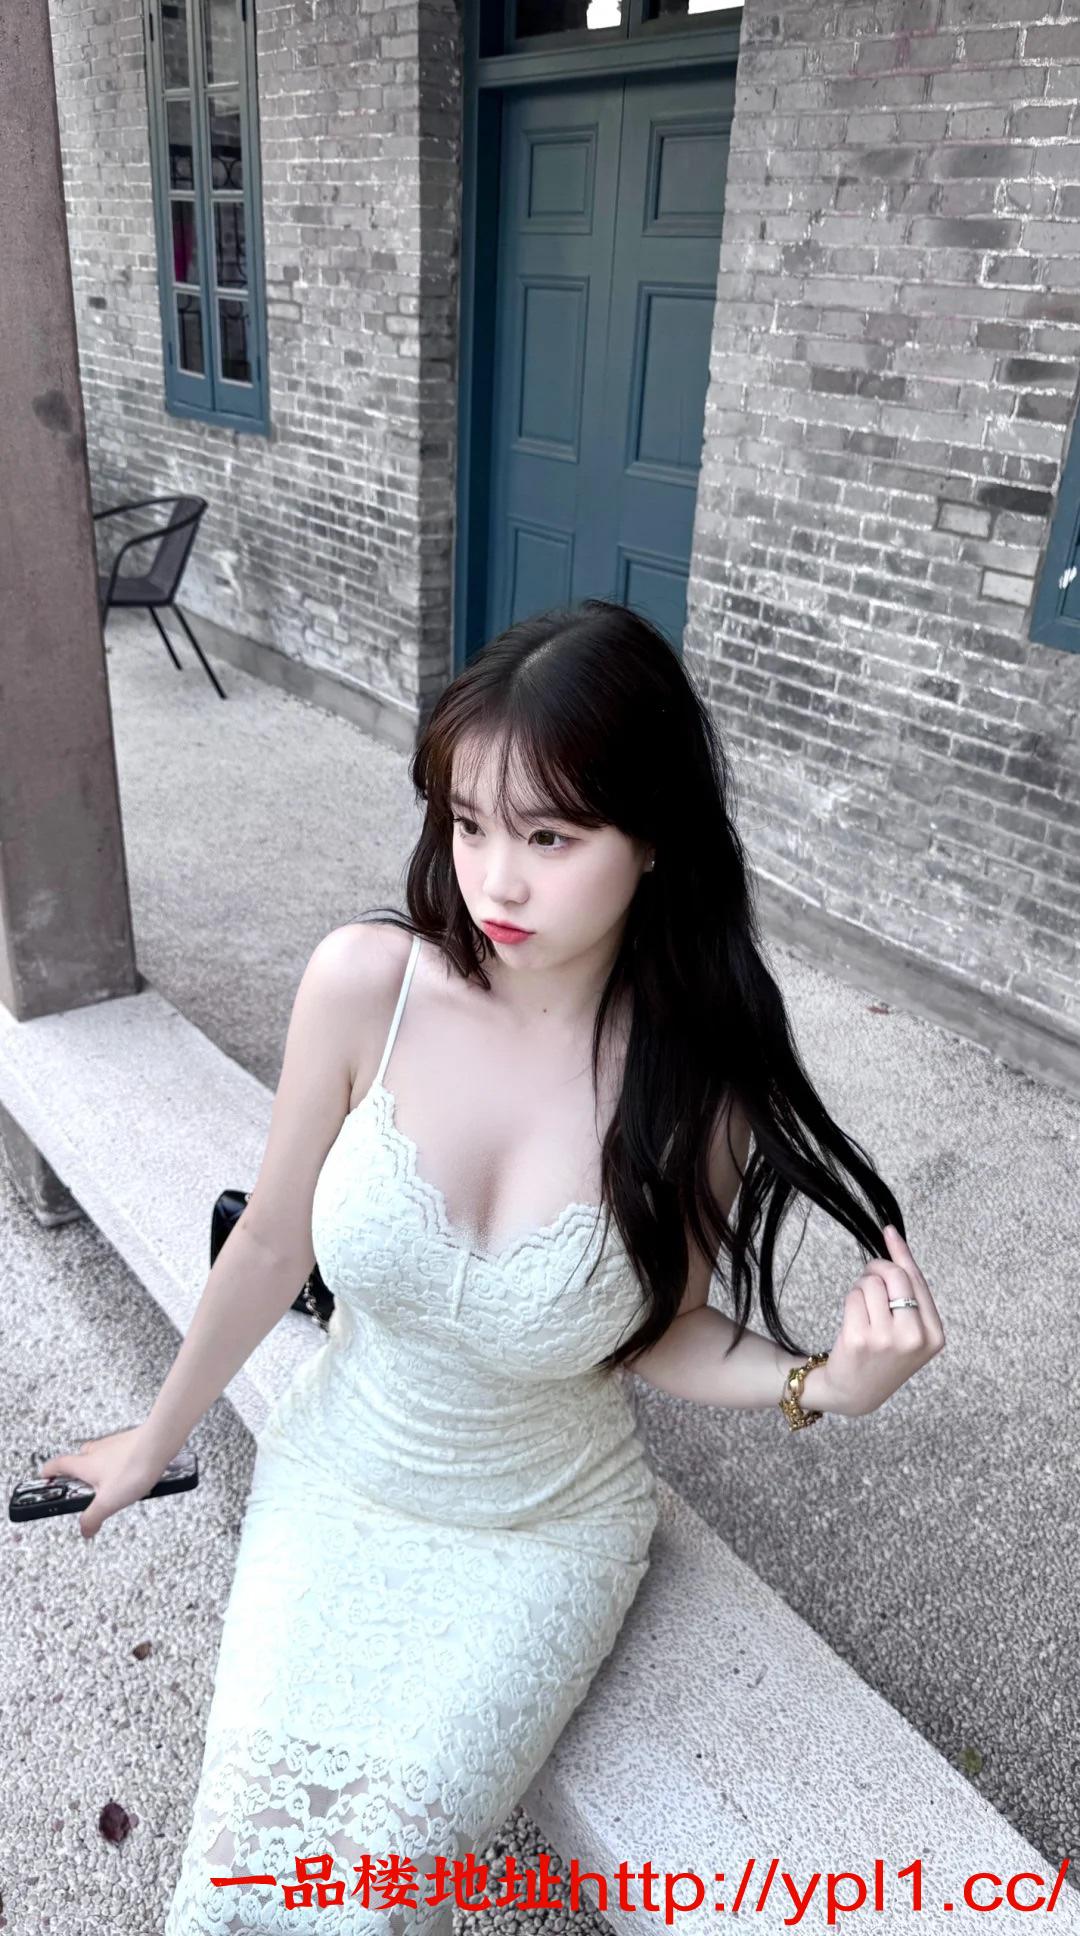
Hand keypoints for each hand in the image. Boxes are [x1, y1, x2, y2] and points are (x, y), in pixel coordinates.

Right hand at [36, 1425, 171, 1540]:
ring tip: (110, 1485)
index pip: (58, 1464)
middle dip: (78, 1471)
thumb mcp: (108, 1502)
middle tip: (81, 1486)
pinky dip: (118, 1464)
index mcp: (85, 1464)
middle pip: (80, 1458)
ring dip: (100, 1467)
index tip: (44, 1475)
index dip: (49, 1471)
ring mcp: (114, 1444)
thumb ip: (93, 1518)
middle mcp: (97, 1450)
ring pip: (100, 1455)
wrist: (159, 1443)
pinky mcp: (131, 1442)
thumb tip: (85, 1531)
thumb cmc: (132, 1469)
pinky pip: (119, 1453)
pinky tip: (130, 1476)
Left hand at [818, 1226, 944, 1417]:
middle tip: (869, 1279)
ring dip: (862, 1288)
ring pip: (872, 1284)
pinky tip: (853, 1321)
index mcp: (934, 1336)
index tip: (889, 1231)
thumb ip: (910, 1293)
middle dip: (877, 1269)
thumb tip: (894, 1238)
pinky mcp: (859, 1340)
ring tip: (864, 1311)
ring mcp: (886, 1340)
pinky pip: (853, 1296)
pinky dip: (851, 1300)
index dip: (901, 1253)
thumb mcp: (910, 1331)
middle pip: (895, 1276)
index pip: (917, 1281)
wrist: (855, 1393)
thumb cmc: (883, 1355)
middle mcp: (914, 1338)